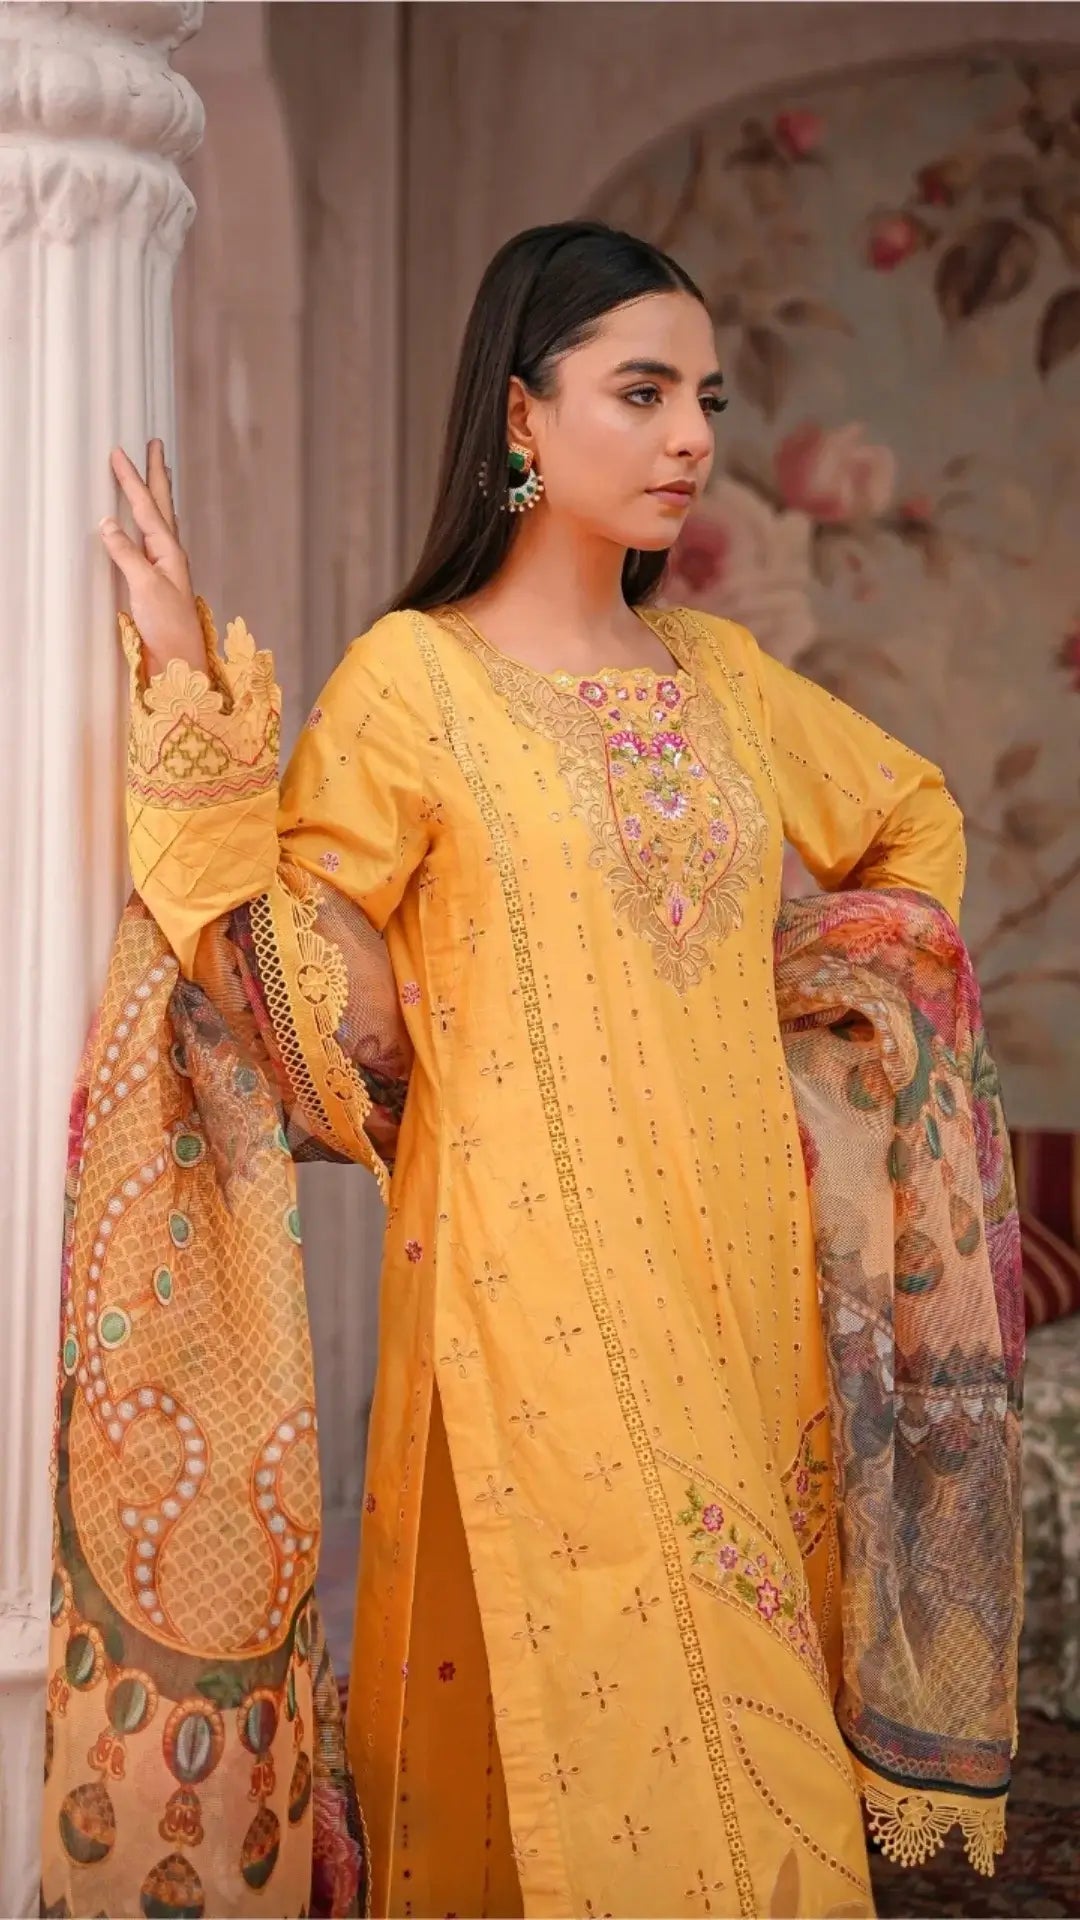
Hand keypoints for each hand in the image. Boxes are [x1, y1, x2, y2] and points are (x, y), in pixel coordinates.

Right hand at [100, 441, 205, 675]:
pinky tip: (154, 522)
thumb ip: (127, 554)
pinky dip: (154, 519)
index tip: (119, 453)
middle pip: (161, 505)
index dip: (131, 480)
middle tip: (155, 444)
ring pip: (162, 518)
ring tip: (160, 471)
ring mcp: (168, 565)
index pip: (146, 507)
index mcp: (168, 551)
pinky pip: (156, 537)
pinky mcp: (161, 579)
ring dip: (159, 493)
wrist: (180, 659)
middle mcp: (171, 553)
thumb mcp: (145, 587)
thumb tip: (108, 523)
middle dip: (156, 474)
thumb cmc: (167, 626)